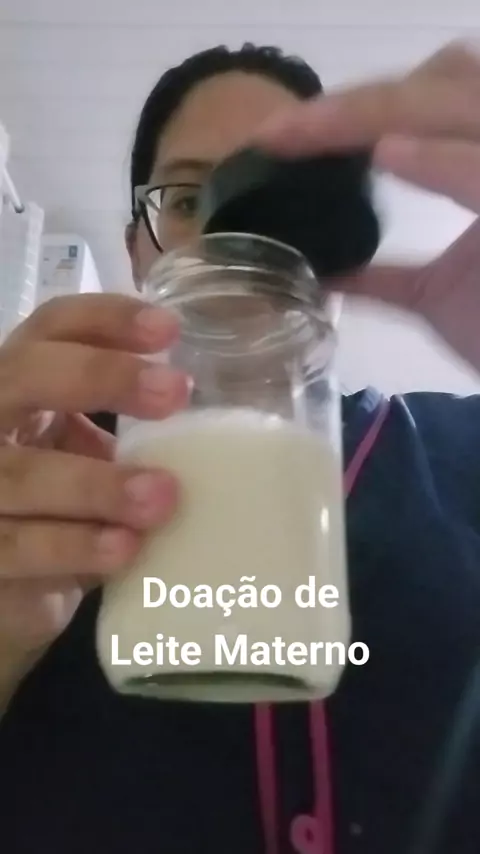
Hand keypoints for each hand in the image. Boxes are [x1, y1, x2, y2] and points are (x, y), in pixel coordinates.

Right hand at [0, 294, 188, 711]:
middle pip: (24, 375)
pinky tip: (125, 548)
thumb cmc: (58, 509)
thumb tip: (210, 430)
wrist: (11, 585)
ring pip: (23, 474)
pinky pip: (20, 548)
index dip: (104, 318)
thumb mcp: (85, 459)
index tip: (170, 329)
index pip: (51, 329)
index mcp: (19, 389)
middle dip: (99, 376)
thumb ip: (128, 436)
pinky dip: (75, 547)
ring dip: (97, 484)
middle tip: (175, 392)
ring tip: (163, 497)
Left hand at [255, 41, 479, 372]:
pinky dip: (442, 161)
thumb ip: (381, 277)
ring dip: (379, 111)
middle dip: (358, 102)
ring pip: (460, 101)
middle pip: (443, 83)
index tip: (281, 139)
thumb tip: (322, 275)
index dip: (358, 109)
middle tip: (280, 134)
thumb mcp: (433, 298)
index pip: (429, 104)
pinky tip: (387, 155)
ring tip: (308, 132)